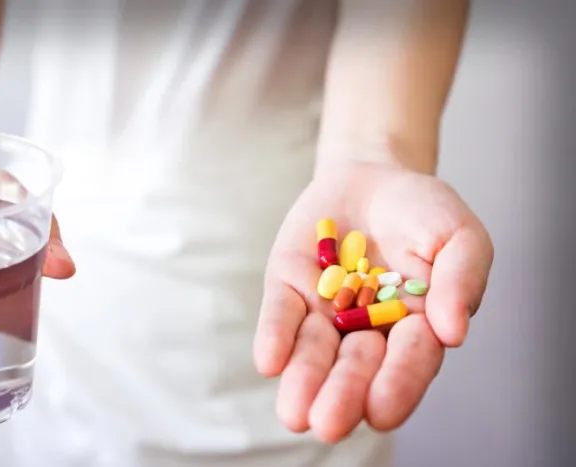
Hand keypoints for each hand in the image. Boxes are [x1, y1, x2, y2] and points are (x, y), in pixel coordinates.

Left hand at [253, 160, 492, 442]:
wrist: (374, 175)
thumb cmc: (424, 213)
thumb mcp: (458, 235)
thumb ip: (460, 278)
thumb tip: (453, 332)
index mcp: (416, 327)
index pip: (409, 361)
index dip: (397, 385)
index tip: (381, 412)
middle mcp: (367, 330)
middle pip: (356, 366)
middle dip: (343, 395)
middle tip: (329, 423)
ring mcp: (325, 311)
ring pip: (314, 351)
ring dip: (304, 380)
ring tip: (295, 413)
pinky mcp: (289, 288)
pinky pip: (281, 315)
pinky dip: (276, 337)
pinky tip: (269, 361)